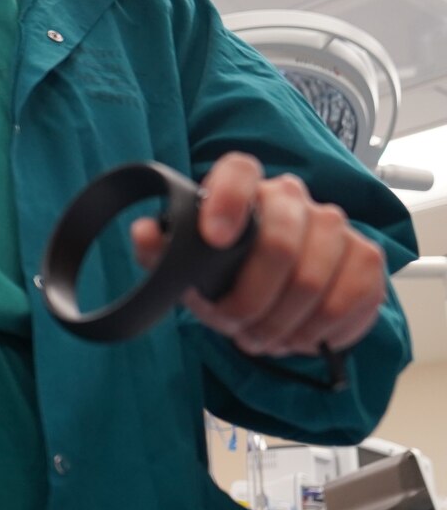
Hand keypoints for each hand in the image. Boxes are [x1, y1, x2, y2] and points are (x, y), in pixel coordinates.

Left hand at [130, 152, 386, 358]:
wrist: (281, 284)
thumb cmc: (228, 266)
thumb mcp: (187, 260)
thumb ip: (160, 247)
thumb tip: (144, 233)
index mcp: (245, 186)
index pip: (238, 171)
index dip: (227, 201)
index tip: (214, 238)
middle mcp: (293, 198)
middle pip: (279, 244)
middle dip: (250, 299)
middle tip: (235, 325)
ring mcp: (335, 227)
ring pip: (312, 282)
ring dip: (280, 324)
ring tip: (261, 337)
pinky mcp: (366, 259)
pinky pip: (348, 302)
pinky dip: (317, 331)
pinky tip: (297, 337)